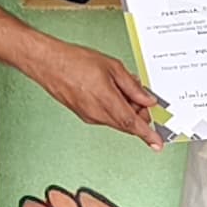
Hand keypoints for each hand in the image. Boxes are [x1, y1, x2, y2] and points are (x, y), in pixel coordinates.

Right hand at [27, 34, 164, 143]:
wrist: (49, 64)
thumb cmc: (75, 62)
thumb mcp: (113, 67)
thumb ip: (133, 86)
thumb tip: (146, 99)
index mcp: (107, 102)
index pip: (133, 124)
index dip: (148, 135)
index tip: (157, 144)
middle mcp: (98, 114)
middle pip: (127, 123)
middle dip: (138, 113)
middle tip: (141, 96)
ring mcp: (90, 117)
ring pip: (117, 120)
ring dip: (125, 109)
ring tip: (121, 87)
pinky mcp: (84, 115)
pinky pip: (106, 117)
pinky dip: (114, 108)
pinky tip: (111, 91)